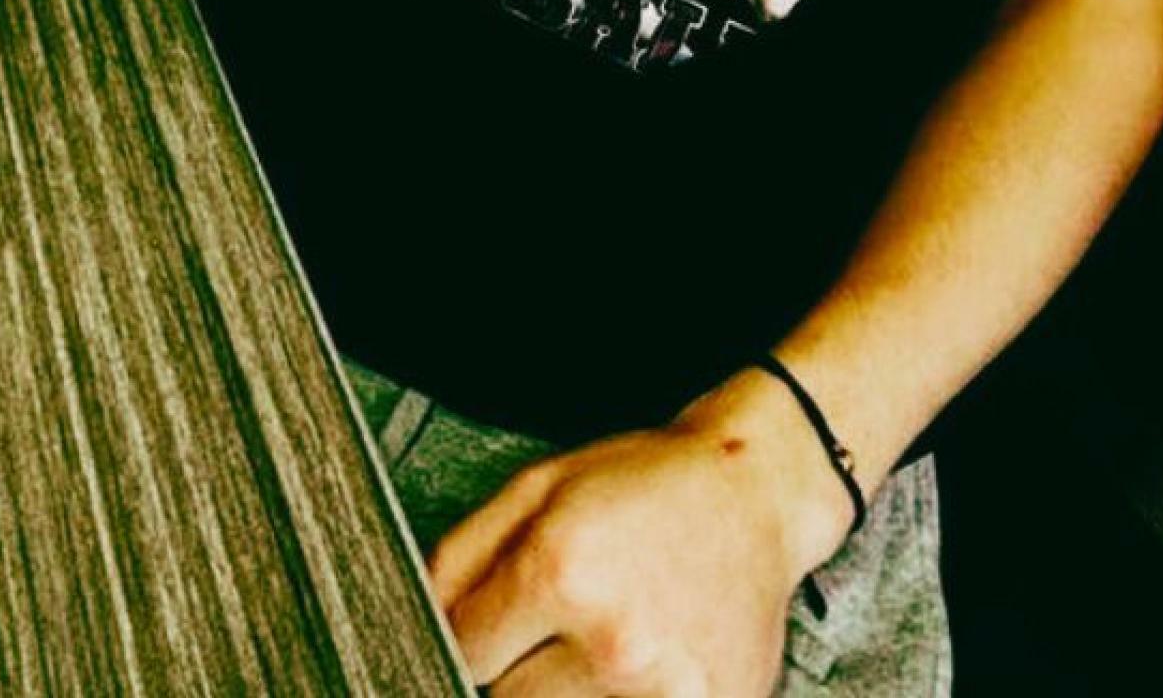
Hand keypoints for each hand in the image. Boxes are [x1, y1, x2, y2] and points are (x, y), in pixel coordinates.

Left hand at [426, 381, 854, 696]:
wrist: (749, 494)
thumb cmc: (642, 486)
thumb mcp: (534, 487)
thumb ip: (457, 559)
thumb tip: (413, 618)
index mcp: (560, 570)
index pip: (462, 653)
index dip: (467, 641)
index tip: (486, 632)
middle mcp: (613, 641)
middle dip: (513, 675)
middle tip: (548, 634)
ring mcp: (665, 693)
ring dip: (561, 695)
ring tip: (593, 647)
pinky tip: (629, 670)